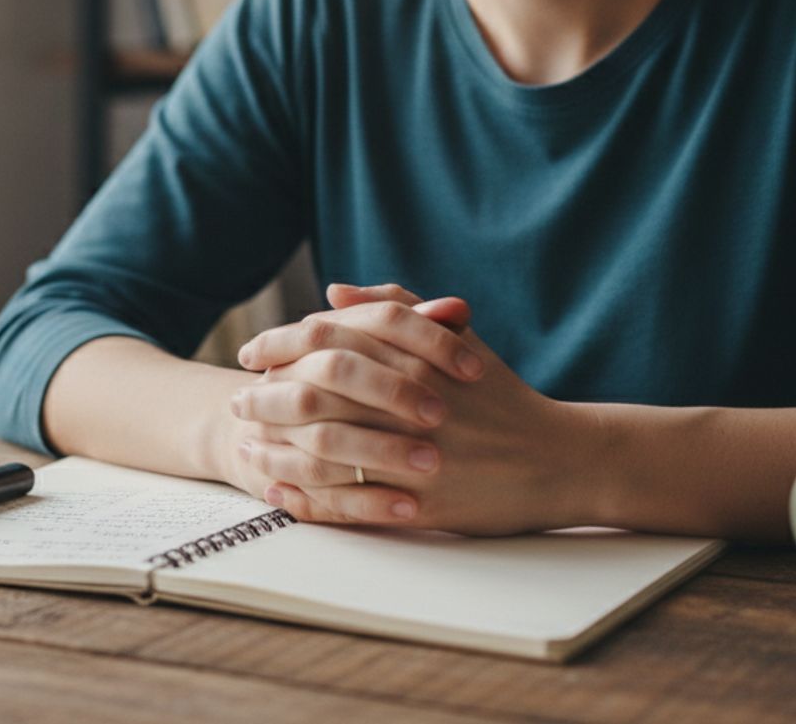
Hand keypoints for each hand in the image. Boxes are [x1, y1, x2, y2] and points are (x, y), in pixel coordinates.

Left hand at [226, 283, 603, 534]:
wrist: (559, 459)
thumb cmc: (500, 395)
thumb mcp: (456, 340)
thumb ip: (395, 309)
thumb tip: (333, 292)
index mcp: (415, 357)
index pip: (327, 343)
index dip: (279, 347)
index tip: (250, 353)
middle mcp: (411, 403)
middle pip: (314, 396)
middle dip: (265, 398)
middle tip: (236, 401)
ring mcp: (415, 455)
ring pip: (323, 452)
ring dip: (276, 448)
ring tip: (246, 446)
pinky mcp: (420, 503)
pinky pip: (348, 502)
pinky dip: (306, 497)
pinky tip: (278, 491)